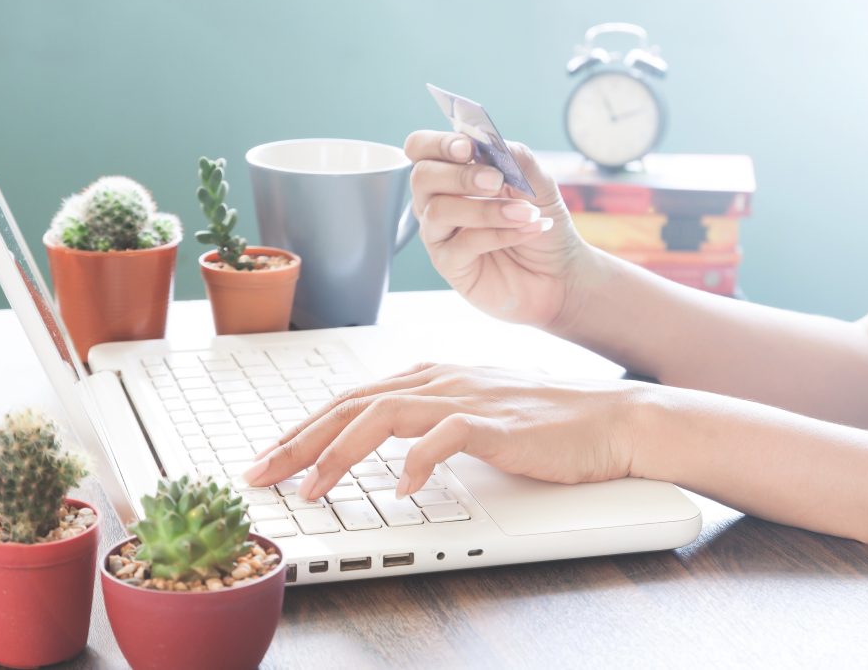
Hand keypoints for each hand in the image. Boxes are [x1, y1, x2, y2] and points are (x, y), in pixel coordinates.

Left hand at [243, 363, 651, 497]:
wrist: (608, 417)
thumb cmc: (543, 420)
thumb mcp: (472, 410)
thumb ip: (427, 418)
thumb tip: (384, 438)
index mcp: (430, 376)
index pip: (351, 398)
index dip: (303, 427)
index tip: (270, 457)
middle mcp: (440, 380)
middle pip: (352, 404)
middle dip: (298, 440)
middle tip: (259, 474)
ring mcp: (468, 398)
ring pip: (384, 416)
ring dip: (339, 454)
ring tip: (311, 489)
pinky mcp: (498, 424)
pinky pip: (446, 439)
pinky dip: (417, 464)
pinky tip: (401, 491)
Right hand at [403, 130, 587, 328]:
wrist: (558, 270)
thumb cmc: (539, 220)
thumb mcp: (538, 183)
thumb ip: (516, 158)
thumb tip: (492, 142)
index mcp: (452, 173)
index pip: (421, 148)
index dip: (437, 144)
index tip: (468, 147)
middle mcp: (437, 201)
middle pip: (421, 177)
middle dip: (460, 175)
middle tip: (497, 181)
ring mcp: (440, 234)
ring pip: (439, 211)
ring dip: (486, 209)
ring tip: (525, 212)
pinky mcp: (449, 264)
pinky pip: (462, 244)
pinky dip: (499, 234)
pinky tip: (528, 230)